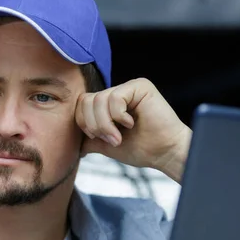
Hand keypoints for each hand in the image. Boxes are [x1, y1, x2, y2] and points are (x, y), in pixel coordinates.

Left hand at [75, 78, 191, 180]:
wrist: (164, 153)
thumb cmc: (141, 149)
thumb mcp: (107, 145)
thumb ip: (91, 140)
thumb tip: (75, 146)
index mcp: (108, 104)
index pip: (81, 105)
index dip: (83, 123)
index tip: (99, 139)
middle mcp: (117, 92)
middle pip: (85, 100)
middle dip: (93, 125)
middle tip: (111, 139)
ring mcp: (128, 88)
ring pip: (98, 100)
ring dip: (106, 124)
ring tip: (119, 136)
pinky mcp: (140, 86)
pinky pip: (114, 97)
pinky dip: (118, 116)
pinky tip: (131, 123)